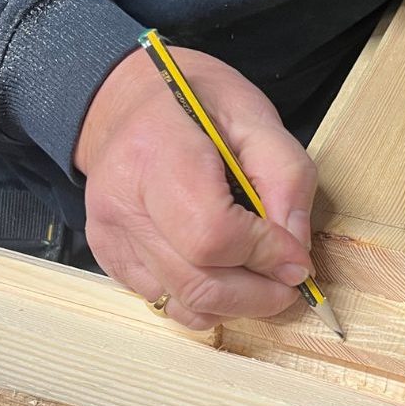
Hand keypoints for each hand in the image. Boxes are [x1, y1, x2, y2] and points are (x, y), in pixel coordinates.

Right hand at [74, 46, 315, 329]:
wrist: (128, 102)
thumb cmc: (194, 102)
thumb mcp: (255, 118)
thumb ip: (287, 178)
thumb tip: (294, 249)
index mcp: (158, 151)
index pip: (212, 233)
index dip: (264, 254)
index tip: (296, 256)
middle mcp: (122, 199)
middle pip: (196, 279)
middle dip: (257, 293)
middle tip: (289, 281)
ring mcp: (110, 233)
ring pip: (182, 301)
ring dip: (235, 304)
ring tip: (261, 279)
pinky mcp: (108, 255)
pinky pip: (165, 302)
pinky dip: (205, 301)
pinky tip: (224, 273)